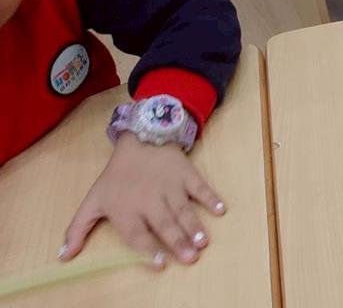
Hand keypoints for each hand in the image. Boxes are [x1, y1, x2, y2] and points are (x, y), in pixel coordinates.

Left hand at [60, 135, 225, 267]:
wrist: (141, 137)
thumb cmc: (117, 175)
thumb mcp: (93, 200)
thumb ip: (78, 228)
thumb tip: (64, 256)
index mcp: (126, 208)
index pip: (137, 233)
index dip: (147, 249)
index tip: (159, 263)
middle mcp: (149, 199)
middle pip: (164, 224)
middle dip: (178, 241)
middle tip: (191, 258)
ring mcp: (170, 185)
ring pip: (183, 209)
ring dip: (195, 225)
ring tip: (203, 241)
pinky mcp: (186, 173)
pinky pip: (200, 187)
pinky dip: (211, 198)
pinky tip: (221, 209)